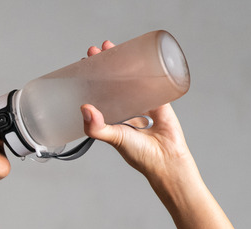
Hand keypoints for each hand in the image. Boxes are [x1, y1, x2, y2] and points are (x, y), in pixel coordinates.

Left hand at [82, 41, 194, 182]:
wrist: (167, 160)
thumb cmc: (139, 154)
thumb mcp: (114, 138)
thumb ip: (97, 127)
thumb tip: (84, 107)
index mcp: (111, 117)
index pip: (97, 92)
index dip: (90, 78)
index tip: (83, 63)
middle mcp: (125, 108)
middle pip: (112, 80)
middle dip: (104, 64)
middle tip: (96, 50)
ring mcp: (142, 102)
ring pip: (130, 77)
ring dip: (123, 61)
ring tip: (111, 47)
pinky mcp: (160, 100)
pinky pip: (152, 80)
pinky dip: (146, 68)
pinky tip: (140, 55)